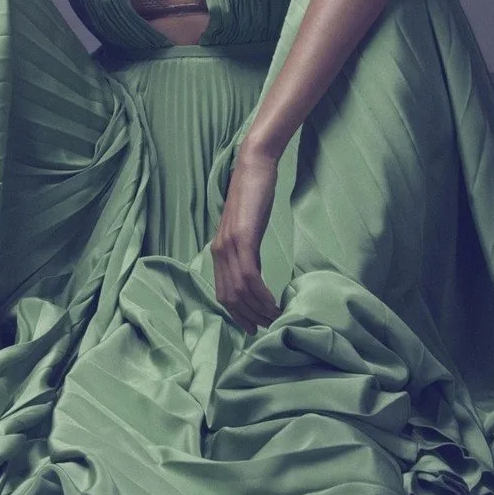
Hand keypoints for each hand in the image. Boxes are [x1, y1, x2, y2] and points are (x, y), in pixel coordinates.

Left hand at [211, 145, 282, 334]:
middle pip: (230, 297)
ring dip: (258, 309)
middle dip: (248, 317)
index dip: (237, 314)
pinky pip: (250, 276)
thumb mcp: (248, 229)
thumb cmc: (254, 195)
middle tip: (267, 328)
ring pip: (240, 290)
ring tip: (275, 318)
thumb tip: (254, 276)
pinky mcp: (242, 238)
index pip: (223, 293)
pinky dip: (262, 294)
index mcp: (218, 251)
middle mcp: (218, 251)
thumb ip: (247, 252)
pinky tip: (274, 302)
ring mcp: (229, 245)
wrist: (253, 166)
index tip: (253, 327)